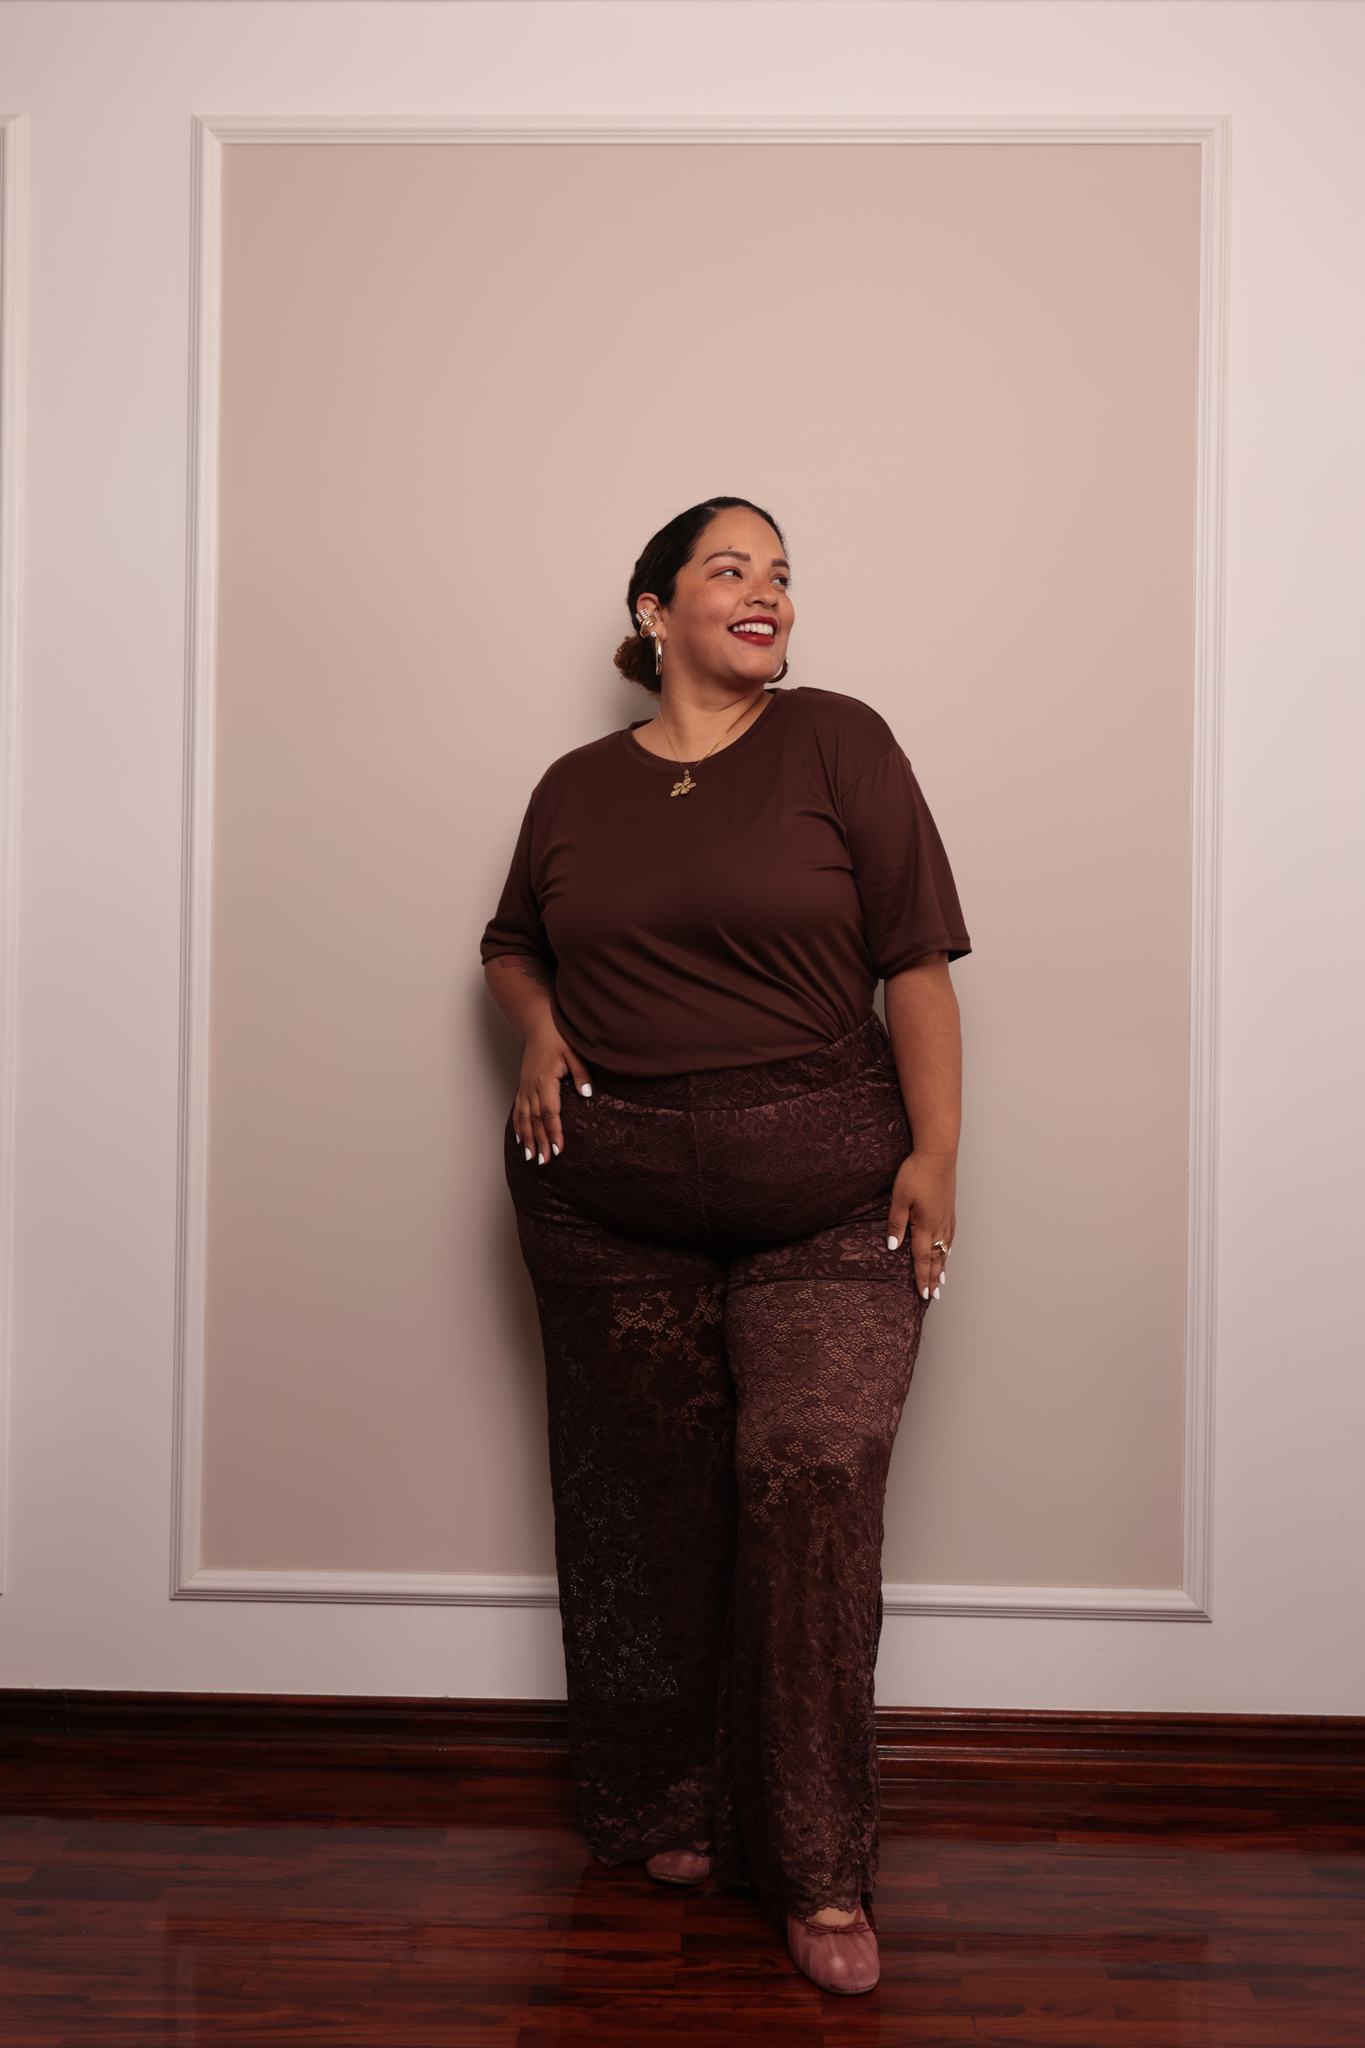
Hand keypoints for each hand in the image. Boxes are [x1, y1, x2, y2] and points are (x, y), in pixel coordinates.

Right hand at [512, 1024, 591, 1164]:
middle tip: (544, 1162)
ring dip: (528, 1138)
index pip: (549, 1112)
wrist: (538, 1022)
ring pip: (524, 1117)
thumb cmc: (558, 1035)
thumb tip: (587, 1094)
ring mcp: (525, 1085)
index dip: (553, 1132)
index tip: (558, 1149)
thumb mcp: (575, 1051)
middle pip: (535, 1119)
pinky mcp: (524, 1085)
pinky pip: (518, 1109)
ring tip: (531, 1157)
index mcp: (545, 1079)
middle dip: (540, 1142)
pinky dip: (519, 1126)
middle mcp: (532, 1085)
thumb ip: (581, 1073)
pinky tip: (521, 1139)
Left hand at [887, 1152, 955, 1300]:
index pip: (922, 1258)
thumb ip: (896, 1223)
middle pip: (936, 1257)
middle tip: (934, 1295)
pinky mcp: (949, 1207)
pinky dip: (949, 1247)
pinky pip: (950, 1234)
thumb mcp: (899, 1198)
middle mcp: (938, 1224)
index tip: (924, 1294)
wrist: (937, 1154)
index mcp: (924, 1225)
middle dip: (934, 1278)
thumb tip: (892, 1247)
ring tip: (942, 1280)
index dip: (922, 1277)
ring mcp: (946, 1216)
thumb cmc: (916, 1173)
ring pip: (945, 1247)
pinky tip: (948, 1250)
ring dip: (942, 1265)